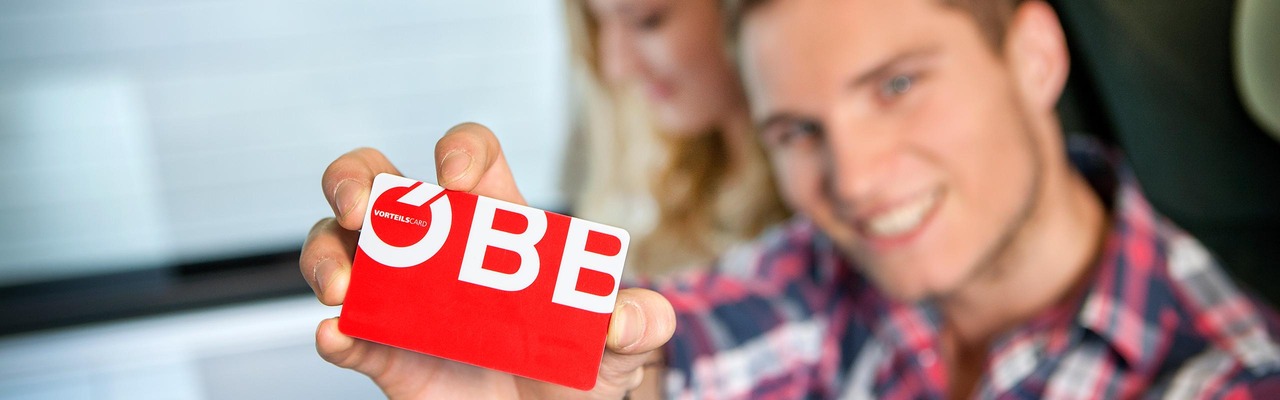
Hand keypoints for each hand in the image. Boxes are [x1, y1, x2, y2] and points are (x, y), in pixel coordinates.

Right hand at [300, 123, 675, 398]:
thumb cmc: (579, 372)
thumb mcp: (620, 347)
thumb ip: (638, 324)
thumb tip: (623, 319)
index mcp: (498, 227)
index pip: (472, 157)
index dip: (461, 152)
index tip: (459, 183)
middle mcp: (439, 251)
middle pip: (377, 182)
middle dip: (357, 179)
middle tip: (366, 207)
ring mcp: (403, 299)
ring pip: (337, 246)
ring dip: (327, 255)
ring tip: (343, 287)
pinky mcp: (384, 354)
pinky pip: (345, 334)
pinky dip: (335, 334)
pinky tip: (339, 335)